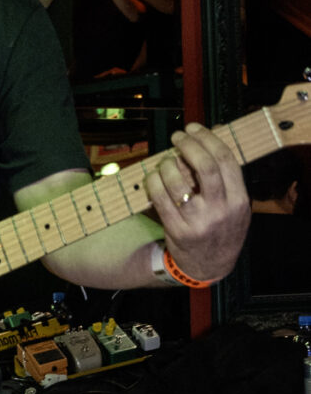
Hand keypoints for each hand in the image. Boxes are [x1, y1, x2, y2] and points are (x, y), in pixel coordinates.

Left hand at [144, 122, 250, 281]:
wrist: (210, 266)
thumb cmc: (221, 228)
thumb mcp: (234, 205)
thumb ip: (224, 176)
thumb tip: (207, 134)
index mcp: (239, 200)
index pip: (225, 159)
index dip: (207, 138)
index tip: (194, 128)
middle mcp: (221, 210)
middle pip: (204, 166)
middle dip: (188, 144)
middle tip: (178, 136)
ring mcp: (198, 221)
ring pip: (178, 180)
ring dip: (167, 163)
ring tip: (165, 160)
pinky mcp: (177, 230)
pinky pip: (160, 197)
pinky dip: (154, 180)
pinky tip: (154, 175)